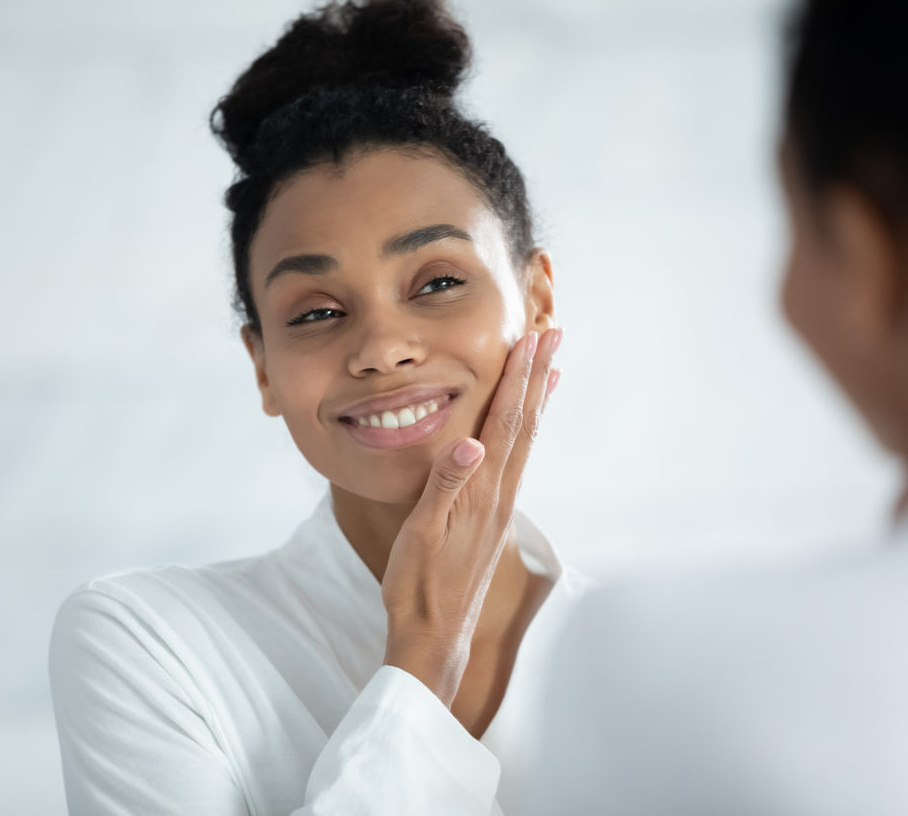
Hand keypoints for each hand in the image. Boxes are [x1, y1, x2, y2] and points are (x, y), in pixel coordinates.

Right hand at [380, 327, 561, 705]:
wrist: (434, 635)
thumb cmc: (417, 585)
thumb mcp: (420, 534)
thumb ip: (445, 486)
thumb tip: (470, 442)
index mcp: (481, 493)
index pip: (503, 424)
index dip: (518, 380)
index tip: (532, 341)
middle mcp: (498, 496)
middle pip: (524, 426)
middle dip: (538, 378)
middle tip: (554, 335)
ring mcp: (499, 509)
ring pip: (524, 443)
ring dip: (536, 402)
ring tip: (551, 371)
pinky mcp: (493, 521)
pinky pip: (516, 463)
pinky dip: (524, 434)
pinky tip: (523, 430)